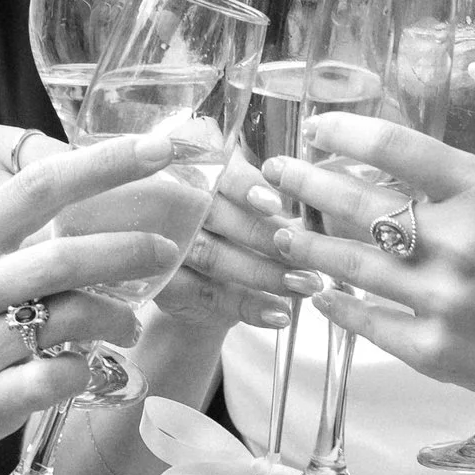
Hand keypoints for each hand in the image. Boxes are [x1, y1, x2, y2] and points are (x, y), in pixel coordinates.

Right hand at [0, 126, 191, 445]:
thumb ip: (17, 227)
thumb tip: (103, 188)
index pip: (40, 186)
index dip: (106, 164)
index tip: (159, 149)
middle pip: (63, 258)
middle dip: (129, 251)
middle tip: (163, 251)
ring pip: (69, 320)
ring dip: (117, 318)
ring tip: (128, 322)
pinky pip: (56, 379)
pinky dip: (84, 367)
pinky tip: (84, 363)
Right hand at [156, 147, 298, 339]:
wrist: (196, 276)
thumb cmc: (233, 222)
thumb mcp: (249, 196)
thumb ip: (272, 191)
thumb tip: (318, 203)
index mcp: (190, 160)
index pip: (214, 169)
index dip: (244, 186)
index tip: (274, 203)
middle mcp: (164, 195)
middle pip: (213, 213)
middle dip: (264, 235)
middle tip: (307, 253)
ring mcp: (156, 240)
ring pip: (211, 255)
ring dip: (262, 273)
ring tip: (303, 285)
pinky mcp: (161, 282)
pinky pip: (205, 295)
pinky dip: (246, 305)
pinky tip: (279, 314)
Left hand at [263, 116, 474, 425]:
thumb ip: (472, 190)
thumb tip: (400, 169)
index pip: (399, 146)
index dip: (346, 130)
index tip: (316, 125)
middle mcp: (462, 241)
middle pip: (360, 202)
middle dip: (306, 183)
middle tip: (275, 173)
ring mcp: (442, 299)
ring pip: (350, 263)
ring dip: (306, 245)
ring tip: (280, 233)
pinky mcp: (431, 350)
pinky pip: (365, 320)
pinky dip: (336, 304)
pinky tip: (319, 293)